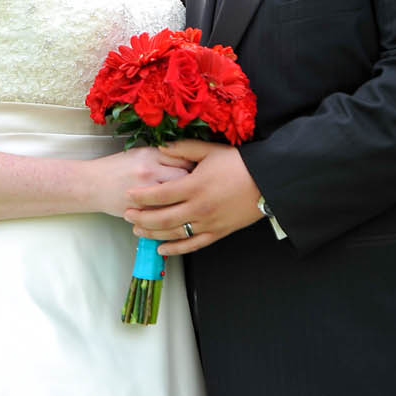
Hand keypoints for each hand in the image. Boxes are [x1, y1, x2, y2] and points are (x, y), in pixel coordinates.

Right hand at [90, 144, 192, 218]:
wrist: (91, 185)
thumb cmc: (116, 168)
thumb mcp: (139, 154)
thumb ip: (162, 156)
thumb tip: (190, 160)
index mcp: (149, 155)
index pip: (183, 157)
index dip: (195, 164)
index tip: (199, 169)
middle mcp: (148, 171)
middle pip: (184, 177)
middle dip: (194, 183)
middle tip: (198, 186)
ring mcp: (144, 192)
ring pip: (176, 198)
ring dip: (184, 200)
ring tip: (187, 200)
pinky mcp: (140, 210)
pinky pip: (164, 213)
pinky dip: (172, 213)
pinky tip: (174, 211)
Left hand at [124, 140, 262, 253]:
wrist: (268, 181)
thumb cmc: (239, 163)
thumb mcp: (210, 151)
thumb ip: (183, 149)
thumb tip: (161, 147)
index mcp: (195, 186)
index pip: (160, 194)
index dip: (141, 197)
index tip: (129, 196)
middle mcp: (199, 207)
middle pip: (162, 218)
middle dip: (141, 218)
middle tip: (127, 215)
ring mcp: (209, 222)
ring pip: (174, 233)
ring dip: (153, 233)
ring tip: (138, 230)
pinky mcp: (218, 233)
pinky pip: (193, 244)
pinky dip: (176, 249)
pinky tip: (162, 249)